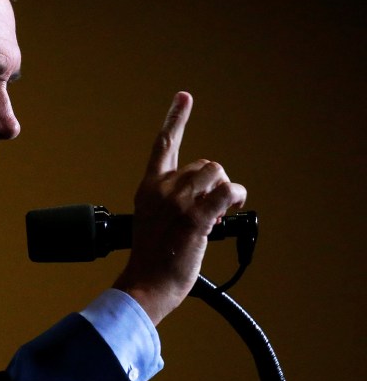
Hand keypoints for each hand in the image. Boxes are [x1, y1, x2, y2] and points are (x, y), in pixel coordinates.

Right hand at [113, 92, 246, 324]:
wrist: (146, 283)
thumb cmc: (152, 258)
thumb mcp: (153, 221)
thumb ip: (172, 201)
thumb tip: (208, 201)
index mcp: (149, 187)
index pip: (164, 145)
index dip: (175, 118)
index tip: (184, 96)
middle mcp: (161, 188)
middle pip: (204, 165)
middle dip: (214, 184)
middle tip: (211, 210)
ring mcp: (177, 202)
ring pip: (216, 174)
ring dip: (225, 192)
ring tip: (217, 214)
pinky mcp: (194, 217)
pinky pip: (226, 193)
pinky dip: (234, 198)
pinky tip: (229, 208)